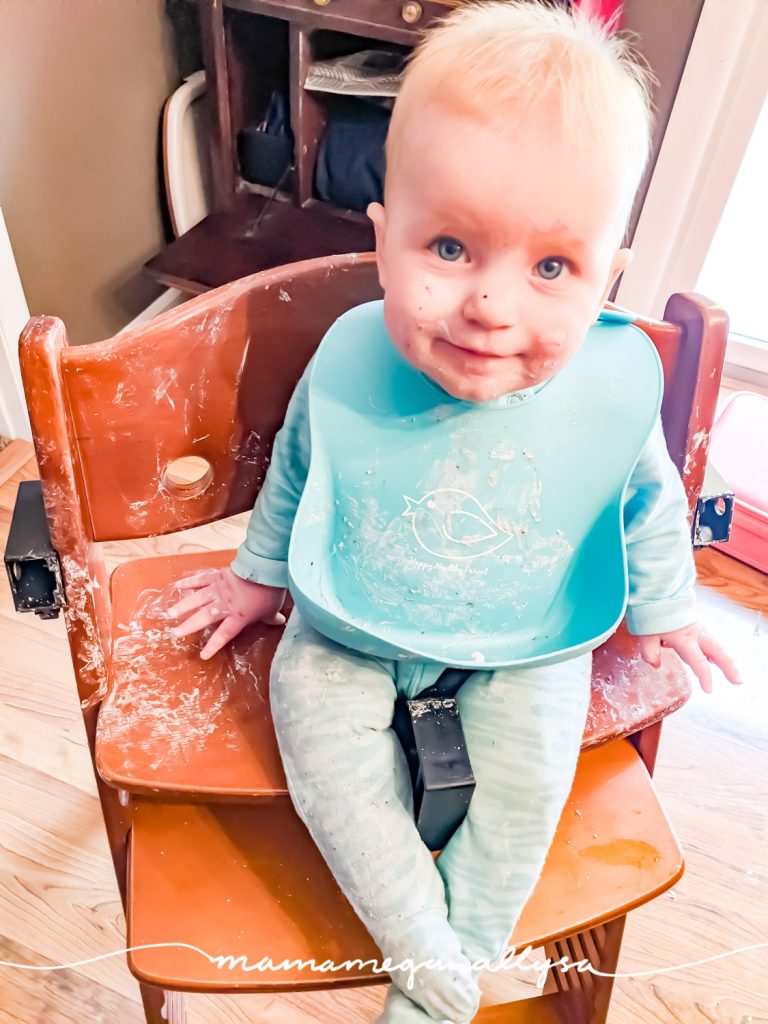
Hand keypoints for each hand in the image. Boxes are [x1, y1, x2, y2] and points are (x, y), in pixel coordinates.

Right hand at [166, 567, 285, 659]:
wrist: (265, 570)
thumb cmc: (269, 592)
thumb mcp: (272, 609)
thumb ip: (271, 618)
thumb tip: (278, 622)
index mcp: (237, 617)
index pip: (223, 635)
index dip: (213, 645)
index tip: (203, 655)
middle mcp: (224, 605)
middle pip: (203, 618)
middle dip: (189, 626)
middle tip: (176, 633)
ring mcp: (218, 590)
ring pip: (197, 600)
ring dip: (183, 607)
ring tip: (170, 614)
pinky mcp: (217, 576)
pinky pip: (200, 580)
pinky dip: (189, 582)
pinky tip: (178, 586)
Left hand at [638, 623, 741, 692]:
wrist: (656, 592)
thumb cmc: (651, 613)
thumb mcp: (646, 634)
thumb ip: (650, 652)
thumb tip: (656, 665)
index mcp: (684, 638)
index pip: (698, 661)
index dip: (705, 677)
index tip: (709, 690)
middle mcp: (695, 633)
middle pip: (718, 652)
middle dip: (729, 667)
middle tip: (737, 681)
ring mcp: (697, 628)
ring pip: (716, 645)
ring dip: (725, 659)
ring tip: (732, 674)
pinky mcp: (694, 625)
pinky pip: (708, 640)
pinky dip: (714, 651)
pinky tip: (714, 659)